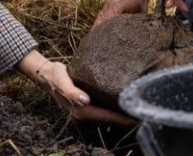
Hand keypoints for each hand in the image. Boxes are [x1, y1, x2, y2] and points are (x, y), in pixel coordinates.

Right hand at [18, 53, 135, 124]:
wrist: (45, 73)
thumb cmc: (54, 75)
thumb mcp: (61, 80)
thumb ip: (72, 91)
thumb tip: (85, 101)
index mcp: (81, 111)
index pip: (109, 117)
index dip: (125, 118)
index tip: (141, 115)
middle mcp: (84, 114)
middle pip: (111, 119)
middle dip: (127, 116)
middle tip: (147, 110)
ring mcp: (85, 111)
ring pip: (109, 115)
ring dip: (123, 113)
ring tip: (141, 106)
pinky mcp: (86, 105)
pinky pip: (105, 109)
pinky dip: (116, 107)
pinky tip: (126, 100)